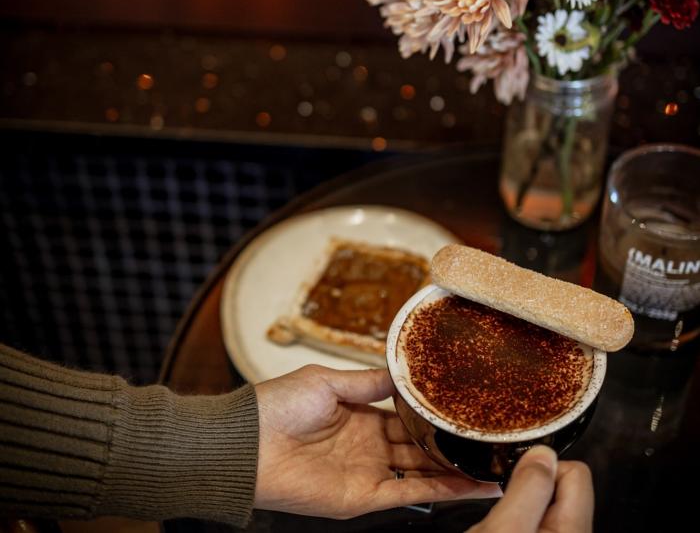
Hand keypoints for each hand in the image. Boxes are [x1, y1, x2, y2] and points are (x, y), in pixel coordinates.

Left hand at [253, 364, 500, 518]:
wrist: (248, 443)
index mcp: (361, 412)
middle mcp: (369, 443)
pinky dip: (441, 492)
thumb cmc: (279, 405)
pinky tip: (470, 487)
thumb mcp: (328, 380)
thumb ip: (368, 381)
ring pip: (422, 471)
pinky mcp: (363, 496)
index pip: (407, 415)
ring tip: (493, 465)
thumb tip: (403, 370)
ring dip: (456, 470)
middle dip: (451, 443)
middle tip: (489, 438)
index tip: (464, 407)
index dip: (434, 413)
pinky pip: (409, 493)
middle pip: (420, 444)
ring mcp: (368, 470)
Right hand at [466, 445, 593, 532]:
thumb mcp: (504, 528)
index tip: (516, 481)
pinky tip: (502, 529)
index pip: (576, 471)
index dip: (540, 468)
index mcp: (574, 529)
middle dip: (529, 487)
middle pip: (563, 486)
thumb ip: (528, 489)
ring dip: (521, 504)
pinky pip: (537, 519)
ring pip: (547, 503)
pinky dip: (518, 517)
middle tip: (505, 505)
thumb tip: (543, 451)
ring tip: (500, 521)